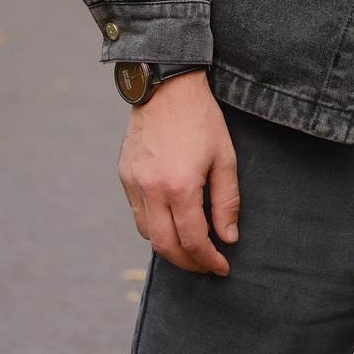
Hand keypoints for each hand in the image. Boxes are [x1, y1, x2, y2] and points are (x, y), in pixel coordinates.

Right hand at [117, 70, 238, 275]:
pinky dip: (153, 226)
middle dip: (187, 262)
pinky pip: (137, 213)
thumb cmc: (201, 120)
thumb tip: (228, 238)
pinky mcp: (125, 175)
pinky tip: (171, 222)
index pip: (193, 240)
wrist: (167, 87)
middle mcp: (151, 189)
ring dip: (168, 247)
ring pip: (146, 233)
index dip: (208, 259)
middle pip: (165, 245)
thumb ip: (227, 202)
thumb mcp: (224, 159)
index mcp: (180, 186)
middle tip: (205, 266)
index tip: (221, 267)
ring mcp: (134, 183)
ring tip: (189, 248)